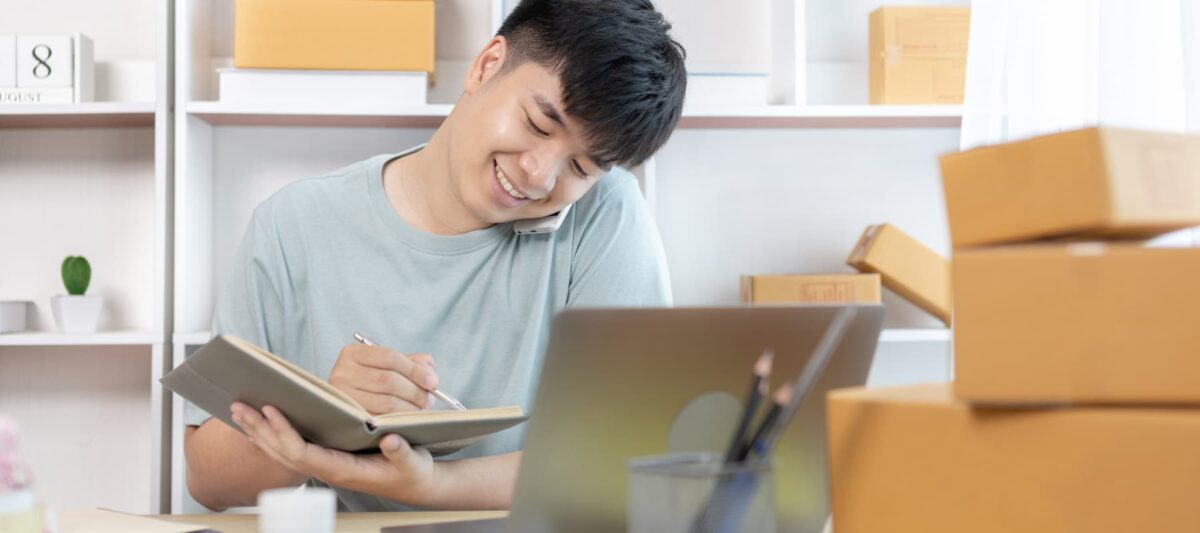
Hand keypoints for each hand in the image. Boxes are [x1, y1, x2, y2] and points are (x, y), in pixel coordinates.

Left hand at [229, 402, 443, 506]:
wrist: (415, 484)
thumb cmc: (413, 472)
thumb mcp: (412, 462)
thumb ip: (400, 452)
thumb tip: (388, 440)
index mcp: (343, 470)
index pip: (303, 453)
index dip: (284, 433)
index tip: (271, 410)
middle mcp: (327, 469)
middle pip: (283, 452)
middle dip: (260, 429)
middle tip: (239, 406)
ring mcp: (324, 465)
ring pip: (282, 451)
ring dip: (260, 431)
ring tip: (240, 411)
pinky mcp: (326, 458)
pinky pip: (291, 448)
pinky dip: (272, 436)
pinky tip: (261, 424)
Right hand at [329, 343, 438, 413]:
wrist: (349, 408)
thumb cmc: (376, 382)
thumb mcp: (392, 366)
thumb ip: (415, 363)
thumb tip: (430, 375)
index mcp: (353, 353)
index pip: (390, 357)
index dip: (415, 370)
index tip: (433, 382)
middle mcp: (341, 373)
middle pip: (389, 380)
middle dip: (415, 391)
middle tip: (428, 400)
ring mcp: (343, 397)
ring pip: (386, 402)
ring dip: (410, 408)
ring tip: (420, 409)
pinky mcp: (348, 419)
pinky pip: (381, 419)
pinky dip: (399, 420)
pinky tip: (407, 419)